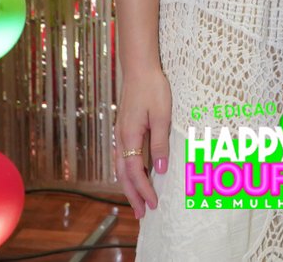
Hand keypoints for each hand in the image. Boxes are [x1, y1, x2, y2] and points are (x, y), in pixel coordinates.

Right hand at [115, 64, 172, 218]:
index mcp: (130, 137)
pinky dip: (128, 171)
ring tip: (137, 200)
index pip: (136, 172)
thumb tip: (160, 168)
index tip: (153, 204)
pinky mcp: (124, 129)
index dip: (144, 190)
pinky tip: (135, 175)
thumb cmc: (152, 89)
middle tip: (141, 214)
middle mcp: (121, 139)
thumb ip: (160, 143)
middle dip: (132, 196)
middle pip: (124, 175)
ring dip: (129, 186)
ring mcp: (120, 134)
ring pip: (121, 168)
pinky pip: (123, 157)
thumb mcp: (162, 115)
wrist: (139, 69)